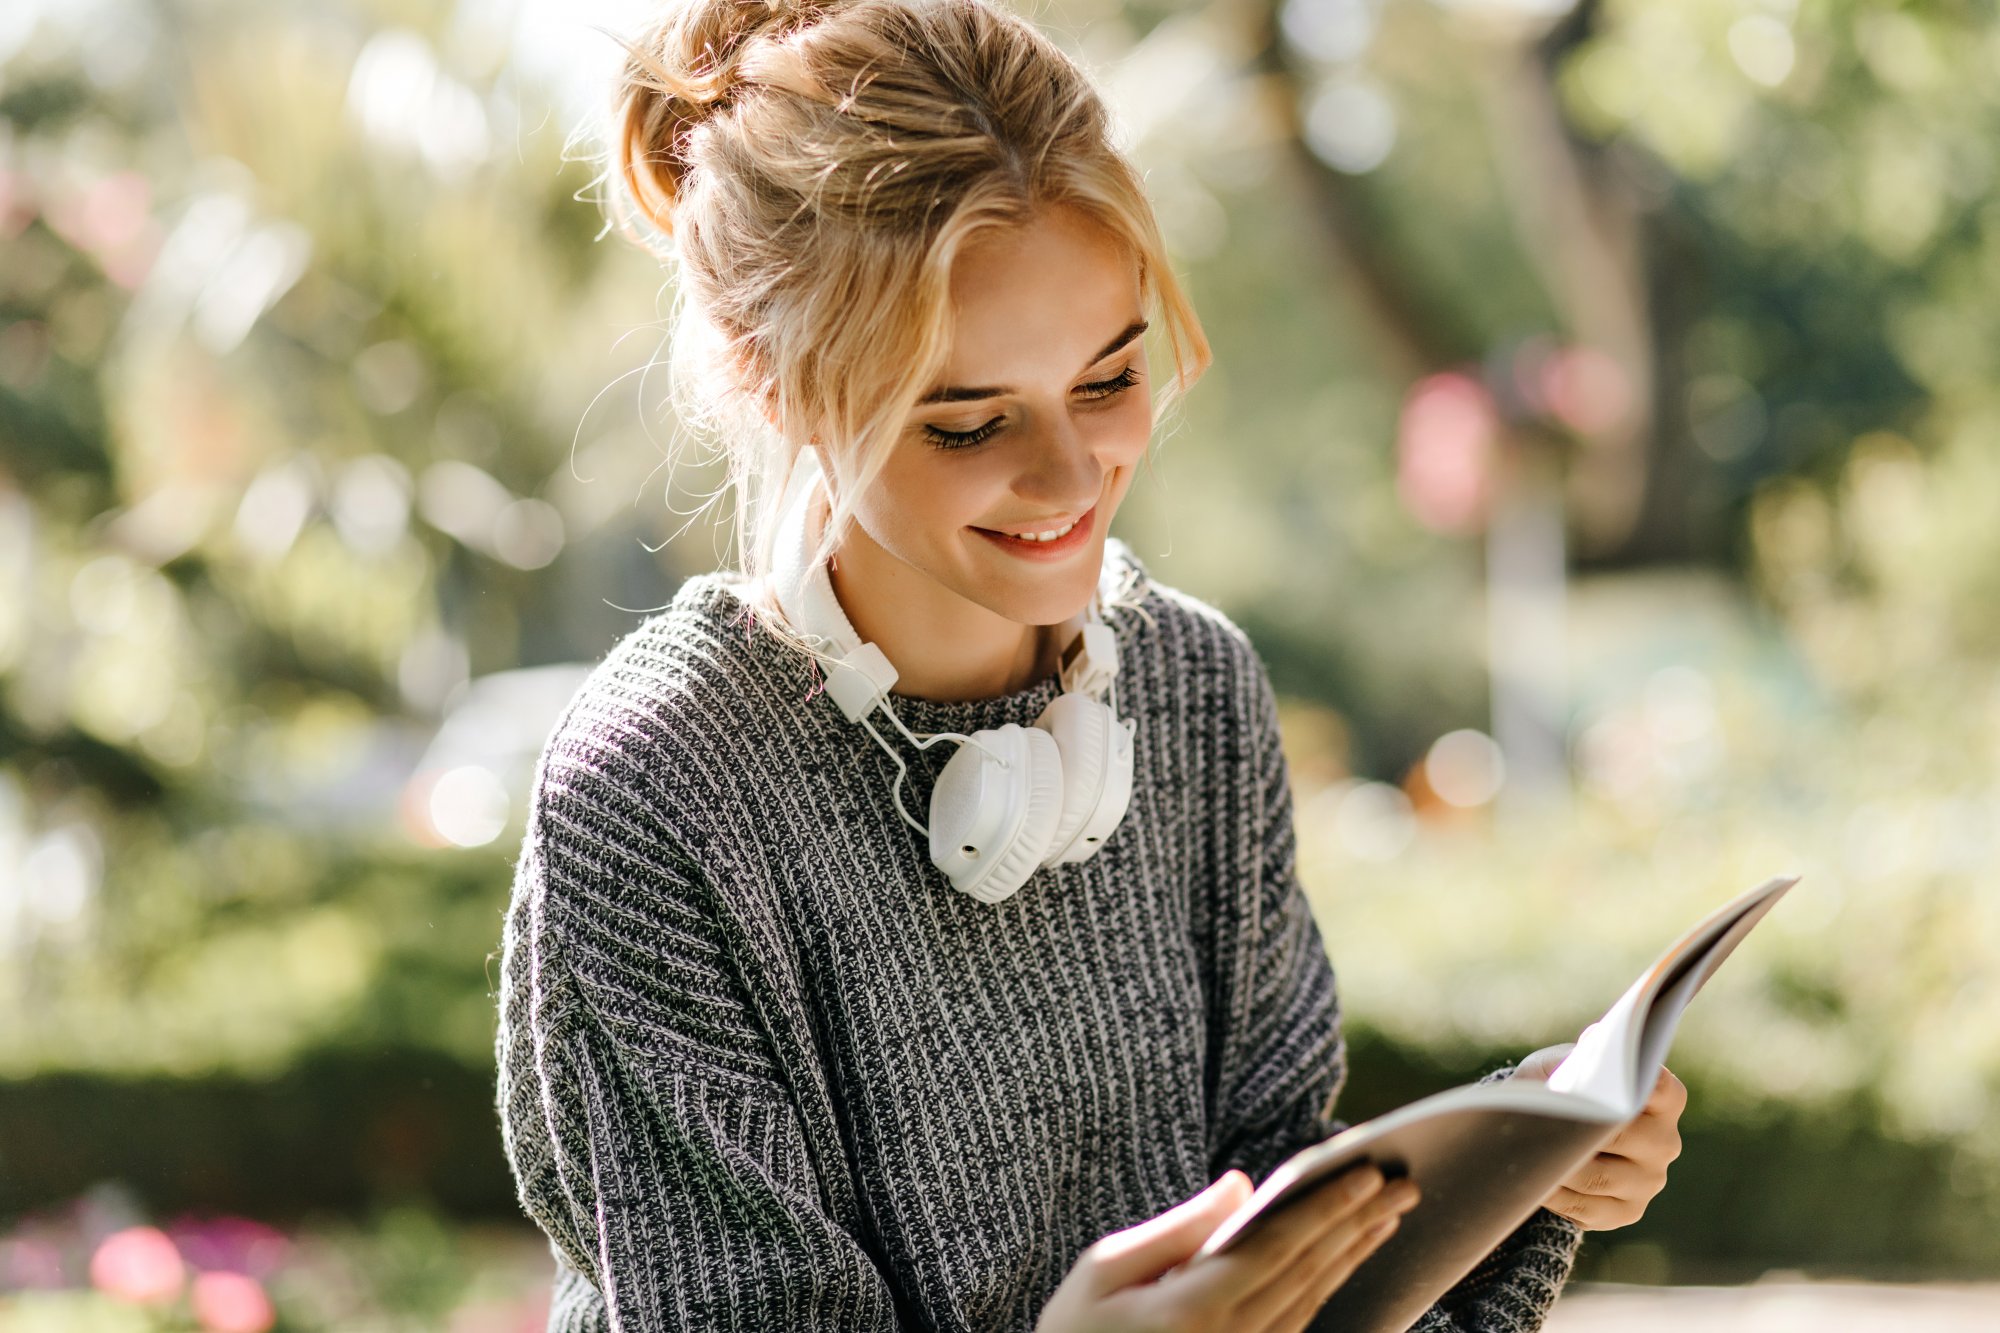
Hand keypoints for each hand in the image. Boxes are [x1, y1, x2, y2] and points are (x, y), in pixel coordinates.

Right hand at [1034, 1165, 1419, 1332]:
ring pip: (1313, 1300)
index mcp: (1193, 1310)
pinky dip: (1329, 1287)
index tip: (1366, 1173)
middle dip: (1358, 1224)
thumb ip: (1179, 1228)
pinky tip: (1346, 1261)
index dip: (1326, 1207)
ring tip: (1388, 1216)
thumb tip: (1240, 1187)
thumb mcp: (1104, 1269)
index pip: (1278, 1247)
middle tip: (1401, 1185)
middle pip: (1309, 1272)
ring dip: (1353, 1254)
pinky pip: (1300, 1324)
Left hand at [1514, 1043, 1685, 1229]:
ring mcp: (1650, 1181)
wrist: (1558, 1134)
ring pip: (1595, 1177)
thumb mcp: (1559, 1067)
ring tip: (1526, 1152)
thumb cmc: (1562, 1090)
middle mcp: (1664, 1142)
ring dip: (1557, 1166)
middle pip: (1617, 1136)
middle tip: (1538, 1122)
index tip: (1603, 1081)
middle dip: (1574, 1129)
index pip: (1660, 1088)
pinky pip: (1584, 1207)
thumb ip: (1566, 1061)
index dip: (1632, 1085)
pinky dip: (1553, 1193)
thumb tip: (1572, 1064)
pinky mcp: (1627, 1211)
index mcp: (1661, 1100)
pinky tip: (1534, 1178)